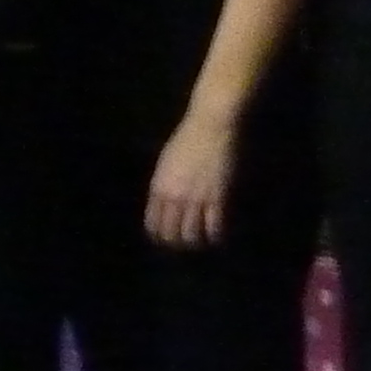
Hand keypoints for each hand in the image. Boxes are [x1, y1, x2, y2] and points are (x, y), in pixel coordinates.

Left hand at [145, 108, 238, 248]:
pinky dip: (215, 235)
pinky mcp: (217, 197)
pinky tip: (217, 235)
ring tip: (201, 241)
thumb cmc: (187, 139)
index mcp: (158, 188)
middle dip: (177, 243)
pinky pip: (214, 227)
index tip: (167, 239)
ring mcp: (196, 199)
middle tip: (185, 244)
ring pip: (192, 235)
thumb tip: (163, 204)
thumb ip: (163, 185)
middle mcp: (174, 197)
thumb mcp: (166, 164)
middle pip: (171, 234)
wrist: (210, 126)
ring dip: (196, 242)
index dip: (159, 235)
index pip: (153, 224)